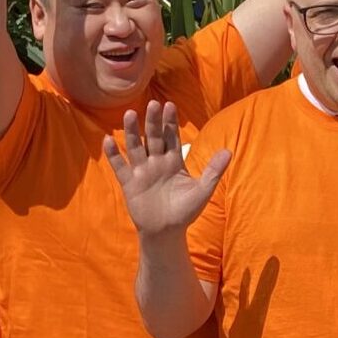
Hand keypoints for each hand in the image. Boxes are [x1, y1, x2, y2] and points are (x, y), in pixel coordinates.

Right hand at [103, 101, 230, 236]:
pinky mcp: (129, 183)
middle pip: (153, 137)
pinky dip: (114, 154)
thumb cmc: (185, 212)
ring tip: (129, 114)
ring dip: (131, 132)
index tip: (170, 105)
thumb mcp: (202, 190)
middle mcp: (156, 162)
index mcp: (174, 162)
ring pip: (135, 147)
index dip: (170, 122)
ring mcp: (142, 172)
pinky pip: (120, 166)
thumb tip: (228, 151)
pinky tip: (108, 140)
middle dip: (152, 122)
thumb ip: (213, 170)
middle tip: (153, 104)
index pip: (171, 137)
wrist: (166, 232)